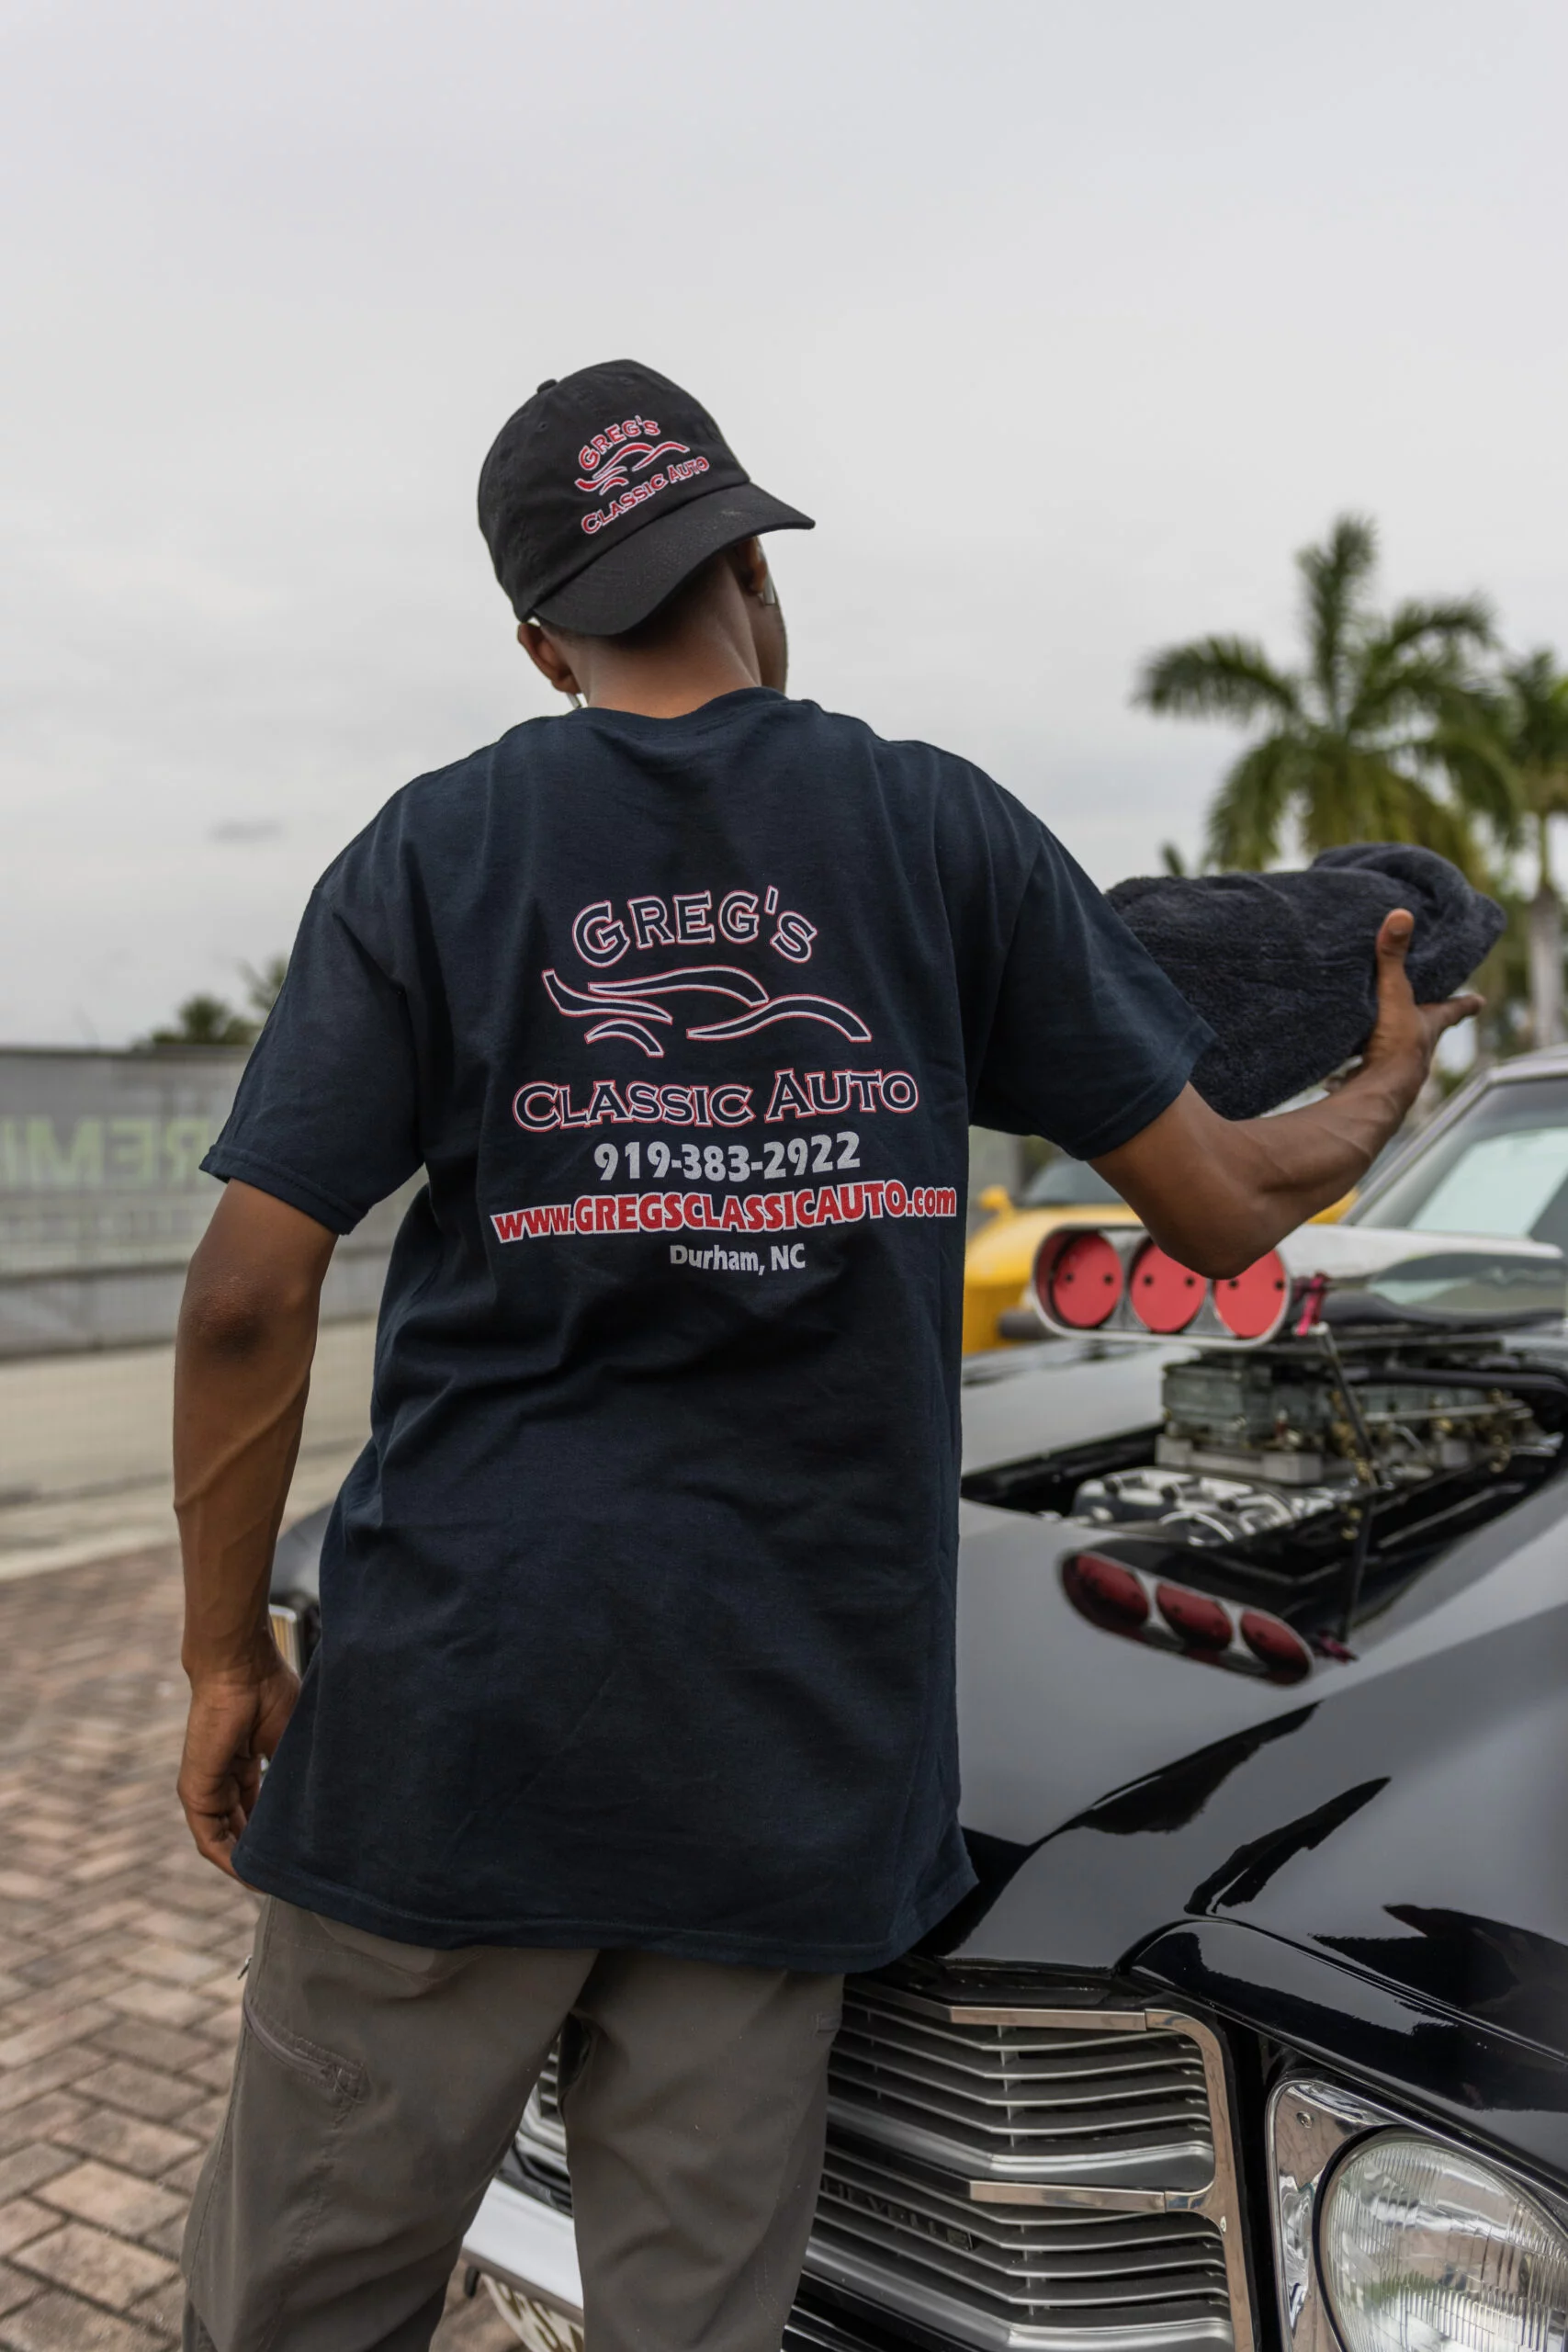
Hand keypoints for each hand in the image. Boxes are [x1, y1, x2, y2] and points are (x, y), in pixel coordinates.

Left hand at [177, 1651, 299, 1875]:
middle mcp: (225, 1779)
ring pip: (227, 1839)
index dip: (277, 1833)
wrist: (241, 1668)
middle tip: (291, 1875)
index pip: (260, 1810)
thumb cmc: (269, 1690)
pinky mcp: (196, 1791)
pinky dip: (230, 1859)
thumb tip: (321, 1810)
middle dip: (264, 1854)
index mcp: (247, 1763)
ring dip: (249, 1863)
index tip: (301, 1851)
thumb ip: (295, 1775)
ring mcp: (207, 1787)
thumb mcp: (290, 1741)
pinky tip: (252, 1875)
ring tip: (276, 1883)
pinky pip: (210, 1838)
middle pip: (243, 1828)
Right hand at [1359, 908, 1482, 1105]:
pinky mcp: (1367, 1083)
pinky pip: (1360, 1072)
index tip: (1479, 1000)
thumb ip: (1392, 957)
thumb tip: (1401, 915)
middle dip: (1424, 1022)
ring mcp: (1393, 1070)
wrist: (1376, 1095)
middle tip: (1425, 1012)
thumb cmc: (1395, 1046)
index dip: (1465, 1003)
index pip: (1453, 1009)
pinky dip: (1351, 1070)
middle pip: (1425, 1031)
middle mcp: (1416, 1049)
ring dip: (1386, 1046)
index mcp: (1428, 1026)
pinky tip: (1334, 1072)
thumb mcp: (1394, 995)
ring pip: (1394, 1053)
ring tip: (1374, 1037)